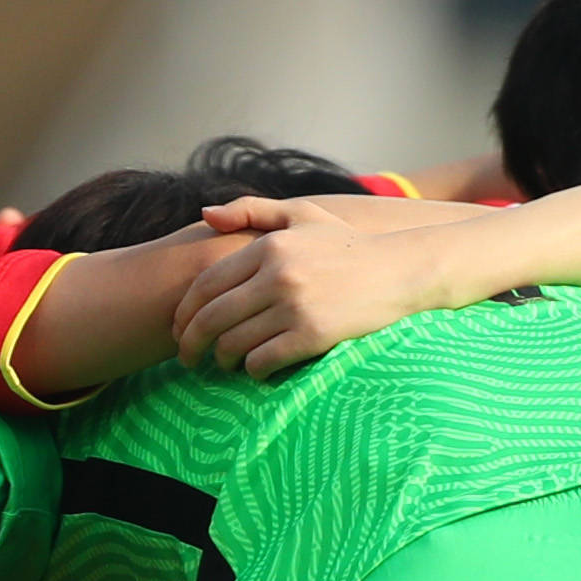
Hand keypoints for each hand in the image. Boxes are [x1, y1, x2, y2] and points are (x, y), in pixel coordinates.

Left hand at [173, 208, 449, 378]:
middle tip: (187, 358)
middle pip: (211, 318)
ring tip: (225, 363)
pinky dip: (252, 370)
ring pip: (233, 344)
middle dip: (191, 344)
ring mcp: (294, 306)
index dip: (184, 312)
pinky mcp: (312, 335)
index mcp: (268, 245)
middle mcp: (277, 275)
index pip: (205, 284)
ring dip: (222, 360)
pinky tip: (257, 370)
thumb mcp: (302, 215)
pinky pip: (262, 362)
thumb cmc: (347, 245)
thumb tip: (203, 215)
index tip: (178, 329)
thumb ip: (251, 210)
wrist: (401, 271)